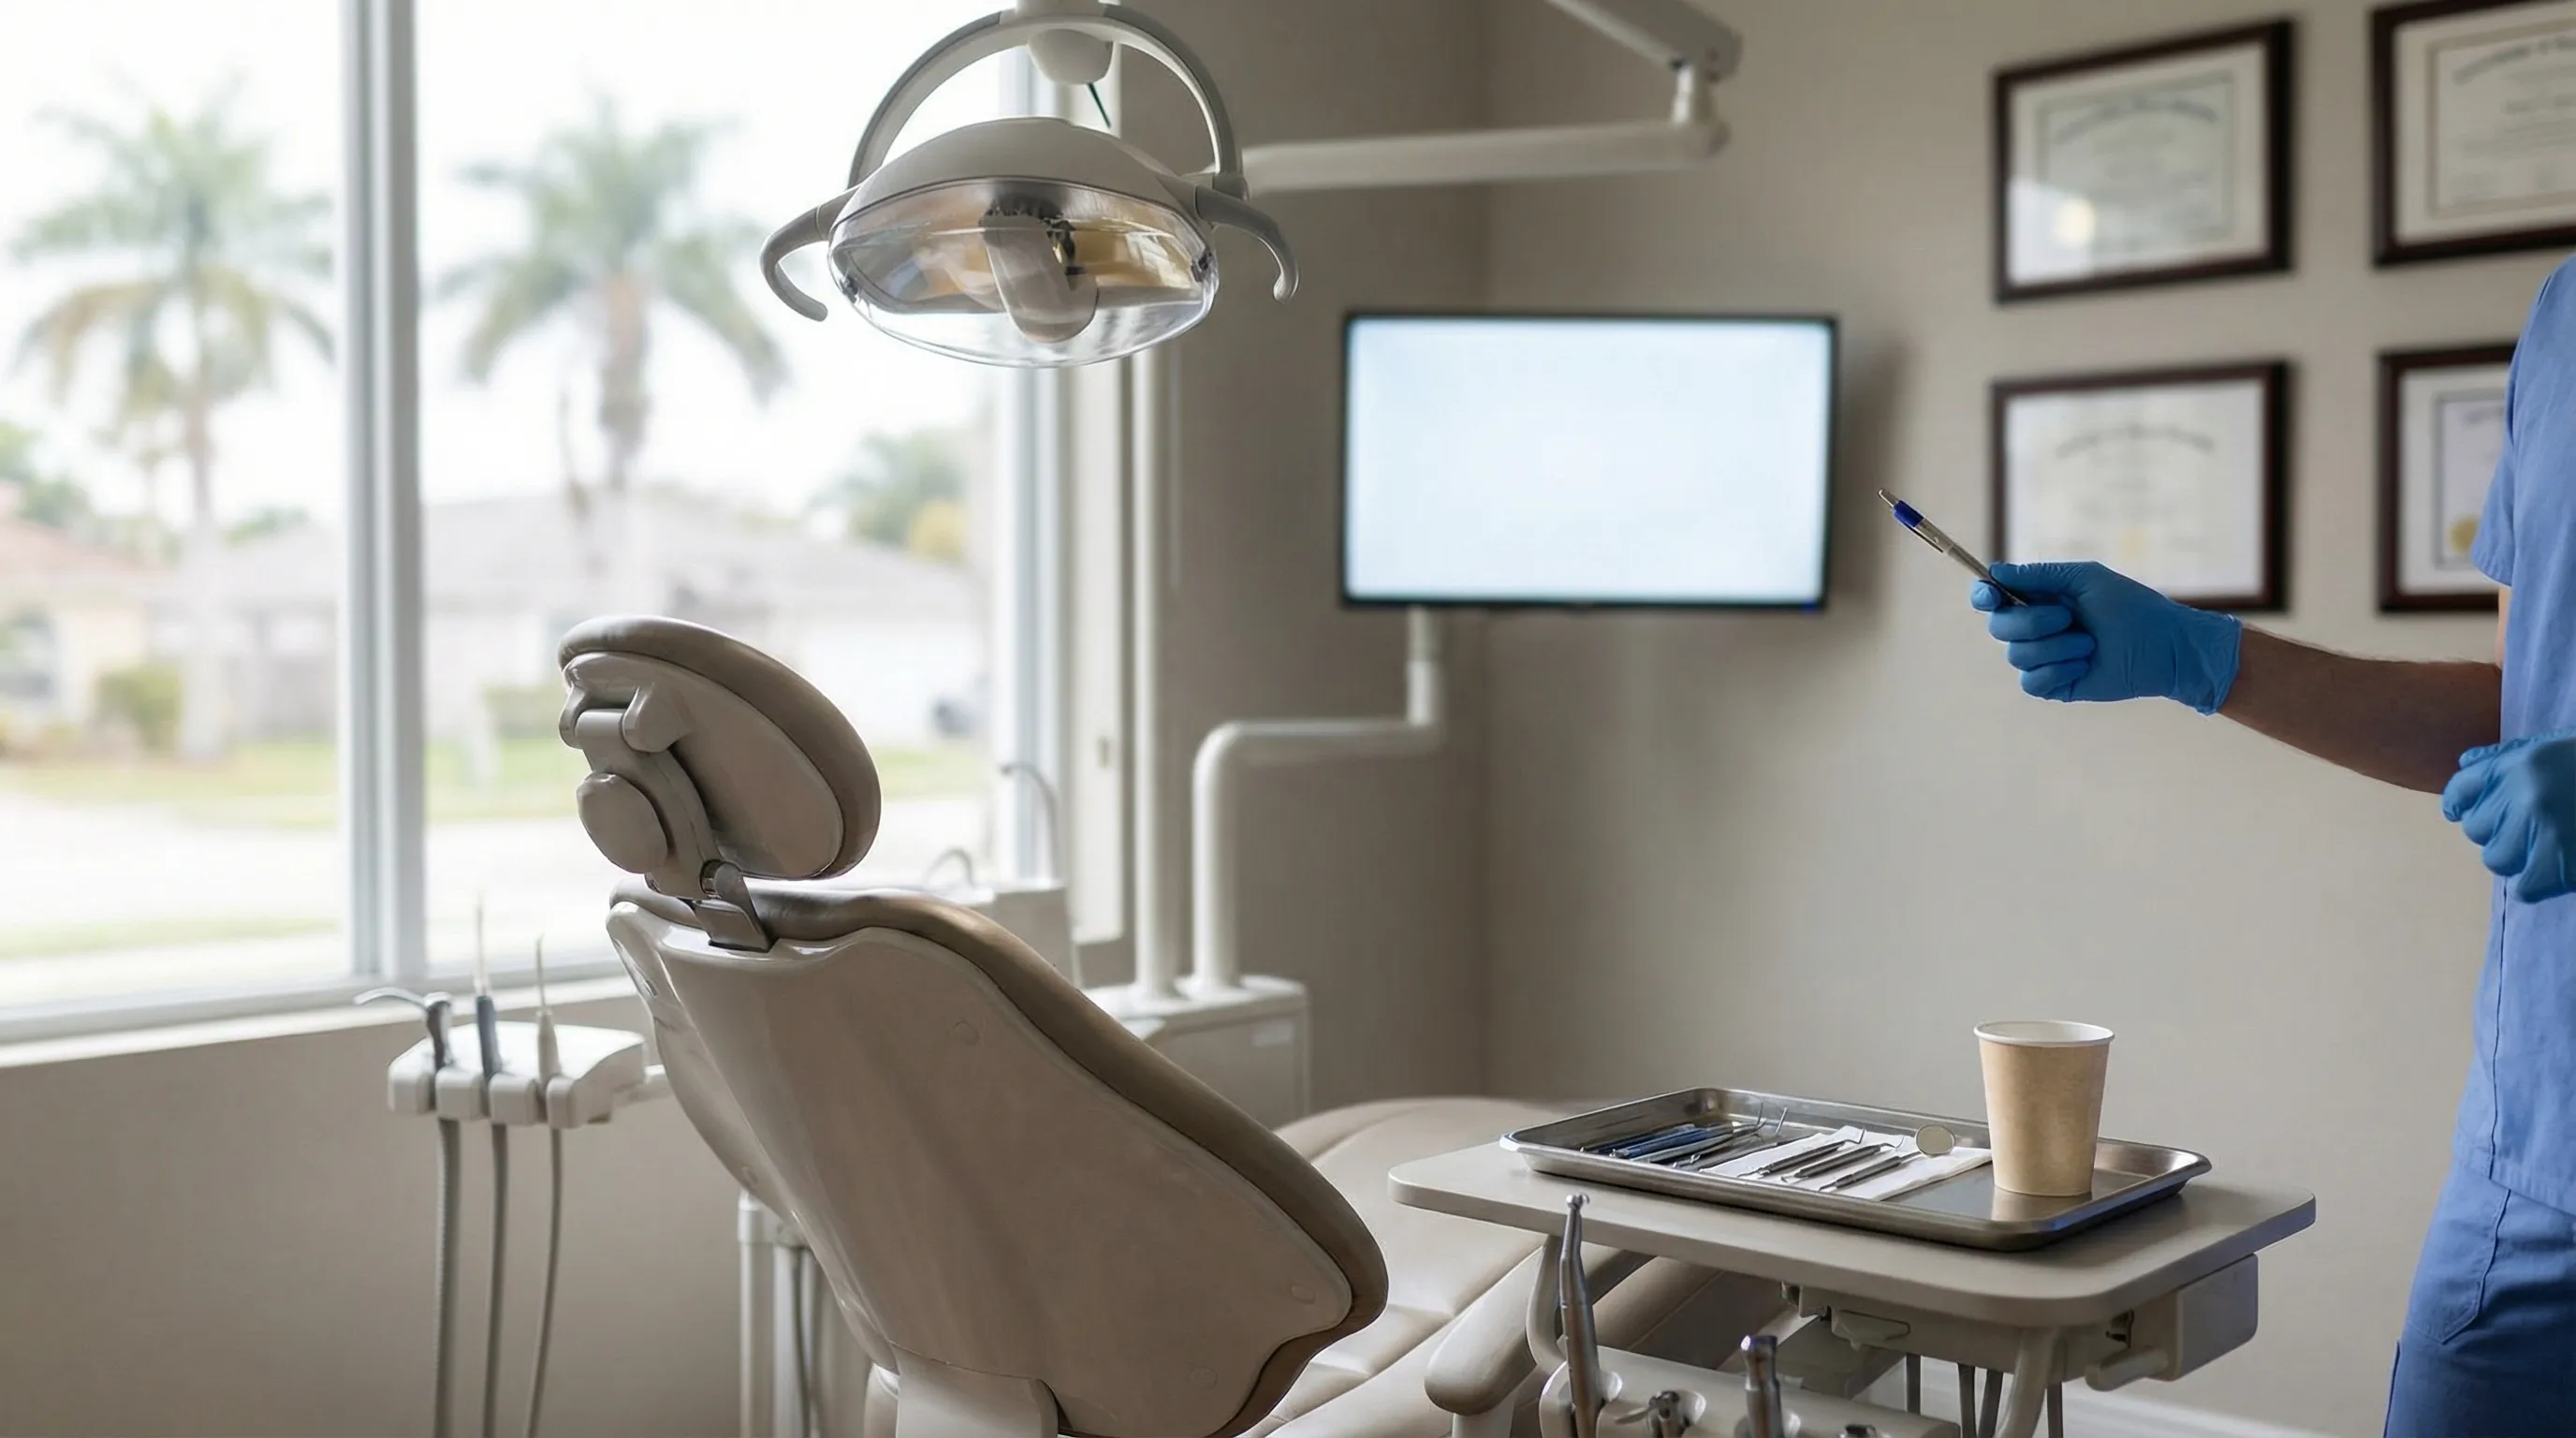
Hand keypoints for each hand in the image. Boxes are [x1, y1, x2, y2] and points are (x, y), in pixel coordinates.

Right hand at [1969, 561, 2243, 714]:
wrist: (2166, 648)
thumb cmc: (2132, 607)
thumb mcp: (2085, 579)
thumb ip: (2039, 575)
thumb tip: (1994, 572)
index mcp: (2039, 598)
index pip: (1993, 597)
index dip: (1983, 596)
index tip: (1990, 595)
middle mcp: (2036, 628)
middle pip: (1999, 627)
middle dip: (2032, 622)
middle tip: (2070, 619)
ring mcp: (2044, 658)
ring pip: (2017, 656)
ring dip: (2057, 648)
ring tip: (2091, 644)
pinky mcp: (2054, 685)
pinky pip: (2031, 682)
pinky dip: (2059, 671)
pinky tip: (2085, 666)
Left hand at [2444, 732, 2575, 901]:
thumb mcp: (2555, 748)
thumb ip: (2509, 756)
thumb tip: (2466, 765)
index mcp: (2521, 762)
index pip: (2461, 787)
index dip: (2461, 802)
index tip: (2463, 812)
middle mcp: (2524, 794)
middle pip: (2477, 828)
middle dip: (2497, 831)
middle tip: (2527, 829)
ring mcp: (2542, 829)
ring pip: (2497, 859)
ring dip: (2516, 858)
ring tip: (2544, 849)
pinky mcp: (2561, 862)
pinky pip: (2524, 887)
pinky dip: (2536, 884)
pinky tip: (2554, 871)